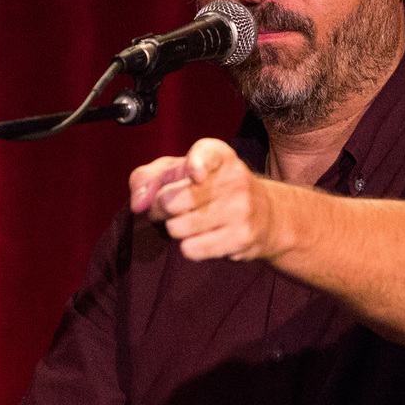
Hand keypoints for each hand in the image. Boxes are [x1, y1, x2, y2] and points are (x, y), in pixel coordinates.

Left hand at [131, 138, 277, 262]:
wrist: (265, 215)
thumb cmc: (209, 189)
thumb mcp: (179, 172)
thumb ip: (148, 178)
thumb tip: (138, 204)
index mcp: (219, 155)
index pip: (207, 155)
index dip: (197, 165)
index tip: (196, 176)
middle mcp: (234, 178)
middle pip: (172, 201)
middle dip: (160, 209)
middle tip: (170, 209)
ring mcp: (241, 209)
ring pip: (178, 228)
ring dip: (174, 229)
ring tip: (188, 223)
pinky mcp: (241, 237)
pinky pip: (191, 249)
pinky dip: (189, 247)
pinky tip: (204, 237)